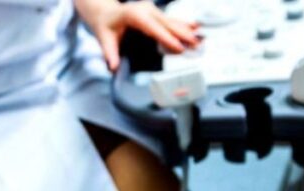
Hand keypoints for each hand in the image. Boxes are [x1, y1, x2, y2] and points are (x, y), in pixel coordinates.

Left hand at [83, 0, 200, 70]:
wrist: (106, 13)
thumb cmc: (106, 26)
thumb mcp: (104, 39)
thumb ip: (110, 54)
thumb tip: (113, 67)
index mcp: (133, 15)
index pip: (152, 28)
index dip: (166, 38)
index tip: (178, 48)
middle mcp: (145, 10)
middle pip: (167, 24)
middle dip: (182, 35)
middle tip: (196, 46)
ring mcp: (152, 10)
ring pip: (172, 21)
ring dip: (186, 31)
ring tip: (200, 40)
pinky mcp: (156, 13)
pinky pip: (171, 20)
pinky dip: (183, 25)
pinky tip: (196, 27)